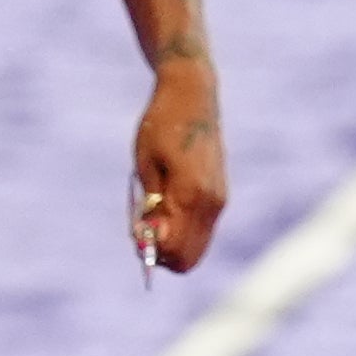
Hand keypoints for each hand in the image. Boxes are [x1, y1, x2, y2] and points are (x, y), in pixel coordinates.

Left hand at [130, 58, 225, 271]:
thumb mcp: (146, 164)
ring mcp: (219, 200)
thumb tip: (150, 238)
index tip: (136, 227)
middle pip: (189, 258)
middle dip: (163, 253)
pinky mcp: (219, 195)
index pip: (175, 249)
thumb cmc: (162, 125)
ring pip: (197, 246)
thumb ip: (151, 204)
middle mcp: (212, 203)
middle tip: (142, 226)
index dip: (151, 250)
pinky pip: (202, 229)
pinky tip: (166, 204)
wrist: (193, 96)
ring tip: (152, 210)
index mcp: (191, 194)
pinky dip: (182, 229)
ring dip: (172, 240)